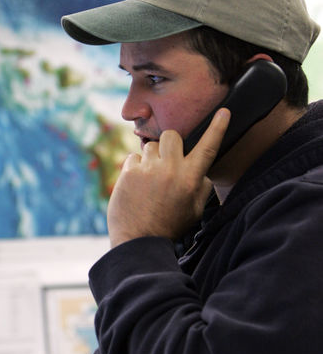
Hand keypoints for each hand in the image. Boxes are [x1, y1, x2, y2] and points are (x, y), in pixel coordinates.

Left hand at [107, 108, 229, 246]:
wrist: (138, 241)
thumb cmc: (169, 226)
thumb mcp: (194, 210)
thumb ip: (202, 187)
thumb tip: (203, 171)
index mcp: (191, 179)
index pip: (208, 147)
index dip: (218, 128)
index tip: (224, 111)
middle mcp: (171, 170)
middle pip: (173, 135)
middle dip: (170, 144)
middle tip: (167, 161)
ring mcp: (149, 169)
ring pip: (151, 145)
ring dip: (152, 157)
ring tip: (150, 179)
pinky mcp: (129, 172)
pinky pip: (134, 156)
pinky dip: (135, 167)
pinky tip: (136, 185)